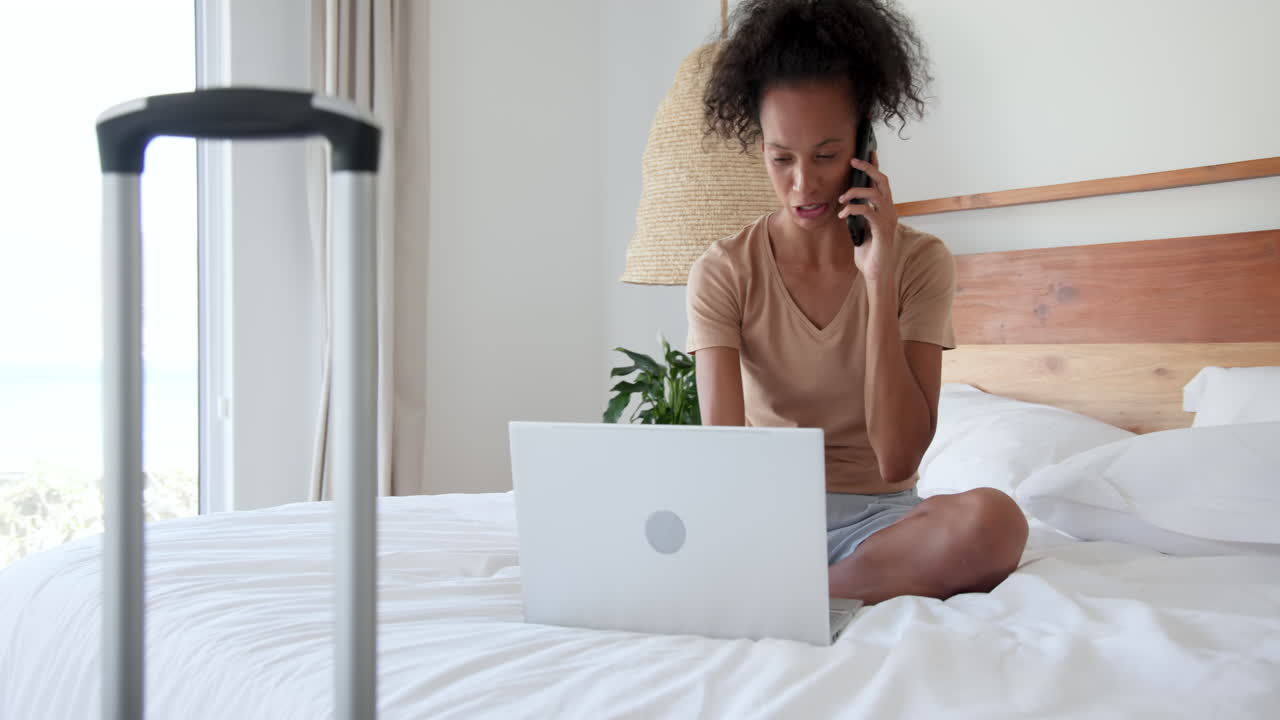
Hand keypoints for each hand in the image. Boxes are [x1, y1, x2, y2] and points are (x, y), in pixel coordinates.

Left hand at [837, 150, 897, 285]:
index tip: (868, 151)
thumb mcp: (861, 229)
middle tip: (853, 160)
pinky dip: (852, 208)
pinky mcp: (882, 228)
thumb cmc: (869, 253)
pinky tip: (842, 215)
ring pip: (874, 192)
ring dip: (855, 191)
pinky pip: (867, 210)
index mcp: (885, 209)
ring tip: (841, 198)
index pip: (881, 182)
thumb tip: (848, 203)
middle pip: (882, 180)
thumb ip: (858, 216)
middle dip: (868, 167)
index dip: (875, 166)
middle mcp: (889, 210)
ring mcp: (888, 219)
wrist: (877, 273)